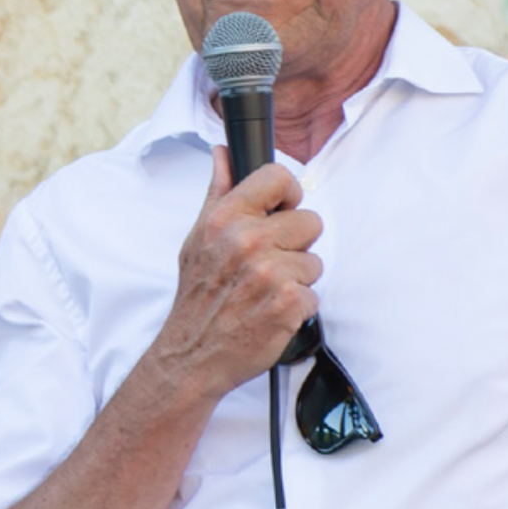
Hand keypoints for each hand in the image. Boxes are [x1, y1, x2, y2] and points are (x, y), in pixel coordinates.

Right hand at [151, 146, 322, 398]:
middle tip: (268, 265)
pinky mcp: (288, 303)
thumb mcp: (198, 238)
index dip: (288, 194)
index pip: (278, 177)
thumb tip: (223, 153)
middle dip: (295, 245)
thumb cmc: (198, 297)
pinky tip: (272, 312)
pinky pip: (314, 294)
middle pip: (310, 221)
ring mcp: (270, 272)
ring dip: (297, 279)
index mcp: (226, 218)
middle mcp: (247, 240)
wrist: (191, 355)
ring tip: (266, 292)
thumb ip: (217, 192)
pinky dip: (298, 307)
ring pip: (315, 261)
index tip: (283, 209)